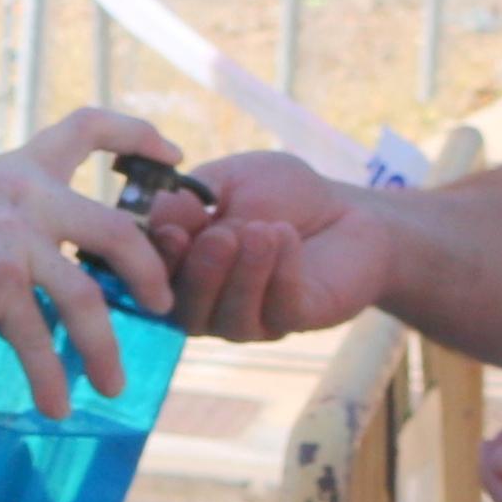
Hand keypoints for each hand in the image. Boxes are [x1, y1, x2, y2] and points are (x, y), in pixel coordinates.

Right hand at [0, 108, 178, 413]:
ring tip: (114, 383)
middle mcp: (24, 192)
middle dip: (150, 272)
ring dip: (105, 347)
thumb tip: (62, 282)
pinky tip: (54, 404)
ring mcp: (12, 236)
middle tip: (160, 306)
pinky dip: (50, 378)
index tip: (174, 155)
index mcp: (19, 168)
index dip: (139, 134)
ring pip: (88, 296)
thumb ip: (18, 229)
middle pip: (118, 227)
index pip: (88, 127)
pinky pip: (38, 337)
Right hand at [154, 150, 399, 343]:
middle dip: (201, 274)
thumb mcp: (231, 181)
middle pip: (185, 310)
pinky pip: (278, 309)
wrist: (348, 209)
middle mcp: (208, 302)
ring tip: (261, 231)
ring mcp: (249, 318)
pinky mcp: (292, 320)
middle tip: (220, 237)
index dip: (156, 261)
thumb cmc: (281, 194)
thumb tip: (159, 215)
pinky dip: (280, 272)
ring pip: (231, 317)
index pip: (153, 277)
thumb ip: (192, 199)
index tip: (172, 232)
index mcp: (182, 267)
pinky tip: (286, 236)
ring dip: (244, 273)